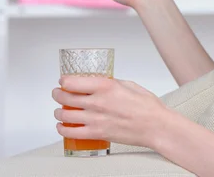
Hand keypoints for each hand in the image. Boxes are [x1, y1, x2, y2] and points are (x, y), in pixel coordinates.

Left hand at [52, 76, 167, 148]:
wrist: (156, 126)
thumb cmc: (147, 106)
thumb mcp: (129, 84)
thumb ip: (111, 83)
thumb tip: (99, 82)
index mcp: (106, 86)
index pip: (72, 82)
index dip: (64, 81)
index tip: (63, 81)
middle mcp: (98, 102)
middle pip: (65, 97)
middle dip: (57, 94)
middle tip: (57, 93)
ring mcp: (96, 119)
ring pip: (64, 115)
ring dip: (58, 112)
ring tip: (59, 111)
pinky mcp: (97, 133)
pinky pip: (71, 132)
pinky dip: (62, 129)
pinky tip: (62, 126)